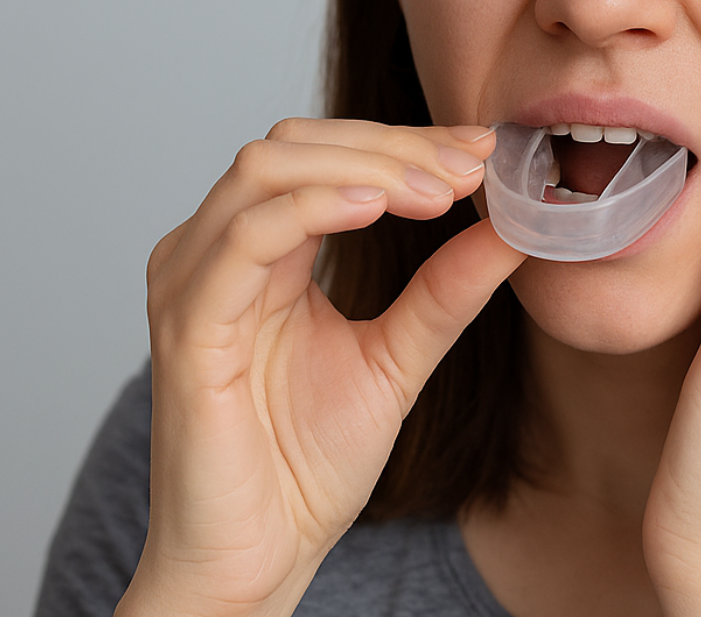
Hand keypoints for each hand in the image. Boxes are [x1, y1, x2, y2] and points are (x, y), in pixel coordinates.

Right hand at [121, 120, 525, 616]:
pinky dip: (313, 207)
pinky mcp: (188, 327)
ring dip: (365, 168)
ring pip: (267, 170)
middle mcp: (213, 253)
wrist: (259, 557)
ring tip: (440, 191)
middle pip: (293, 144)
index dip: (404, 143)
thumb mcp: (398, 358)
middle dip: (391, 146)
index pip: (323, 155)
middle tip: (470, 167)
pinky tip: (376, 208)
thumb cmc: (303, 467)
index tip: (483, 151)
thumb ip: (445, 290)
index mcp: (257, 253)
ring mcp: (192, 283)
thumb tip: (511, 227)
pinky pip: (244, 238)